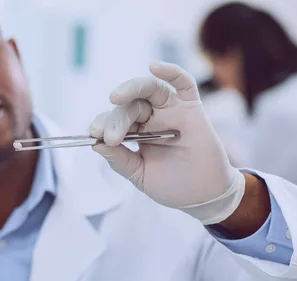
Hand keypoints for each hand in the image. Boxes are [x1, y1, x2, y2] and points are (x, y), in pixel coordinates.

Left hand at [90, 61, 245, 224]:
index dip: (103, 125)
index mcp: (135, 132)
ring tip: (116, 96)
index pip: (114, 121)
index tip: (94, 135)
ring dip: (131, 88)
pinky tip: (155, 67)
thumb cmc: (172, 185)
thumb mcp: (139, 175)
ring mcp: (170, 111)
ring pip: (149, 89)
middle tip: (111, 137)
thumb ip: (120, 160)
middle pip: (129, 106)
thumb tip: (96, 144)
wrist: (202, 197)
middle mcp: (151, 118)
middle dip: (116, 120)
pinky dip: (171, 72)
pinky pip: (184, 83)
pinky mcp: (191, 108)